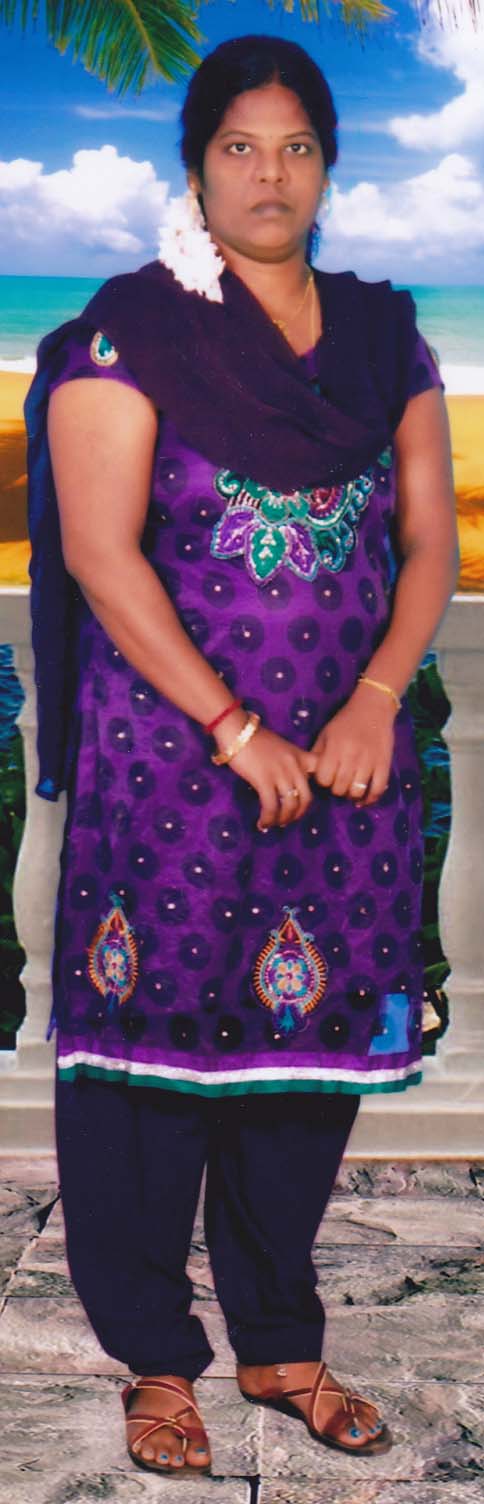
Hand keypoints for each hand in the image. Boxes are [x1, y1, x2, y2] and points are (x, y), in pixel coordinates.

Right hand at [214, 714, 315, 828]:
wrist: (237, 729)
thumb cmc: (255, 738)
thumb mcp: (281, 747)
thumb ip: (289, 763)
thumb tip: (287, 785)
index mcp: (301, 756)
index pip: (322, 772)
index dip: (320, 789)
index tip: (307, 799)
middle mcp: (294, 766)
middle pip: (307, 798)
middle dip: (298, 814)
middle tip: (287, 820)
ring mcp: (280, 773)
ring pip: (290, 805)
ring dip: (282, 819)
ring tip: (273, 823)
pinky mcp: (264, 780)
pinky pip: (271, 806)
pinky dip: (268, 818)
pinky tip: (262, 823)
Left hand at [310, 682, 396, 804]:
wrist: (373, 707)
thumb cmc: (345, 721)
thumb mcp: (326, 734)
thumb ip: (317, 754)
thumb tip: (310, 776)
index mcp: (335, 748)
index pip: (323, 779)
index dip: (323, 781)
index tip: (326, 777)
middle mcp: (351, 756)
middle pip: (339, 788)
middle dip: (336, 789)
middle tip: (338, 783)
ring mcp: (369, 761)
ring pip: (357, 792)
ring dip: (351, 795)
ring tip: (350, 790)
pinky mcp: (384, 764)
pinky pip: (378, 789)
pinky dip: (370, 798)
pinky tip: (364, 799)